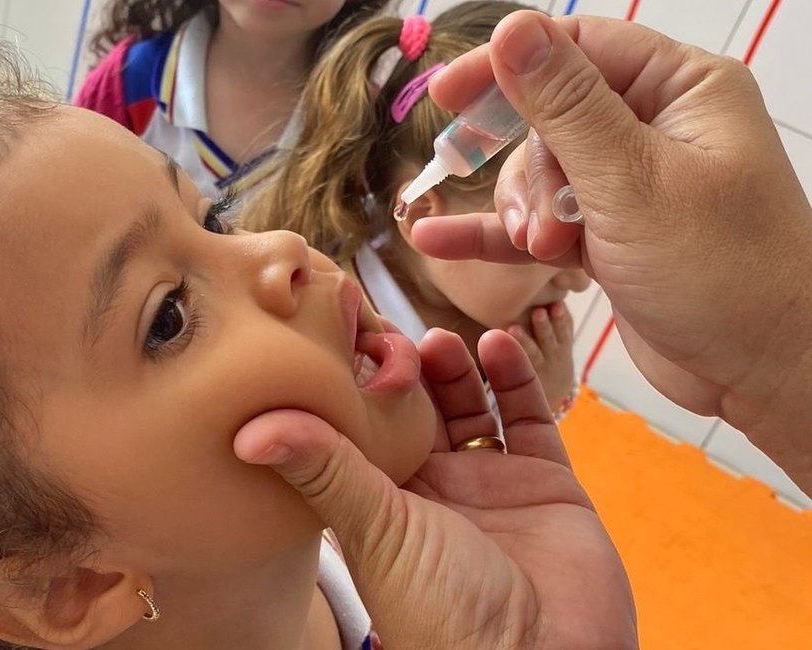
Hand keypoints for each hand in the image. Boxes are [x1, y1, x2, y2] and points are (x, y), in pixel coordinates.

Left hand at [234, 329, 636, 649]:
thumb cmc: (442, 612)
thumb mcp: (374, 529)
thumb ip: (323, 470)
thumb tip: (245, 431)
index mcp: (385, 504)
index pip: (364, 430)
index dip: (355, 387)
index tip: (339, 336)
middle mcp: (436, 493)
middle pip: (419, 413)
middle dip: (406, 371)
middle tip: (392, 331)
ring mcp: (492, 488)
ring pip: (474, 409)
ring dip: (458, 370)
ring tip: (438, 339)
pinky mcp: (548, 487)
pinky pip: (532, 421)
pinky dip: (516, 381)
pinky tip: (497, 345)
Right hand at [409, 12, 811, 485]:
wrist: (765, 373)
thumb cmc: (727, 275)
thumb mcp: (633, 182)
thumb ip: (565, 107)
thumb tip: (512, 31)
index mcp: (680, 90)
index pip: (575, 48)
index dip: (505, 67)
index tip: (444, 97)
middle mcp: (655, 128)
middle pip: (548, 115)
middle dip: (528, 167)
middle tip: (537, 215)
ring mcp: (630, 186)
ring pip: (538, 173)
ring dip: (524, 211)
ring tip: (547, 251)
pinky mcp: (609, 237)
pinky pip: (536, 222)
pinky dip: (495, 232)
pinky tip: (437, 241)